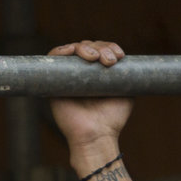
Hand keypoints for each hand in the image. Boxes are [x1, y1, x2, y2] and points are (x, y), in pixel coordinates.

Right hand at [49, 41, 129, 173]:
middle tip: (109, 61)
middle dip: (101, 48)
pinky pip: (53, 57)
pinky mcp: (53, 81)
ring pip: (73, 49)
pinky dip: (62, 50)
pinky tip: (73, 51)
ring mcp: (67, 76)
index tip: (120, 56)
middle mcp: (82, 73)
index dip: (109, 47)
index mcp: (98, 74)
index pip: (101, 50)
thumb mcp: (126, 92)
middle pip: (88, 46)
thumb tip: (125, 59)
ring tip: (96, 58)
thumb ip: (126, 75)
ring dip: (85, 47)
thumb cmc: (112, 118)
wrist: (96, 134)